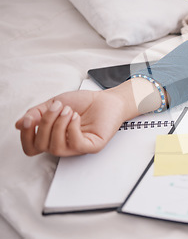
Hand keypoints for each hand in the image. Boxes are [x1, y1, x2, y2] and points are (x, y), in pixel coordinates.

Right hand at [15, 83, 137, 156]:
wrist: (107, 99)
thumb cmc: (84, 103)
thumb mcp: (55, 103)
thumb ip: (37, 113)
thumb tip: (20, 124)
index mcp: (52, 137)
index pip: (31, 147)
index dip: (26, 135)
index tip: (30, 119)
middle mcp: (63, 144)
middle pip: (41, 145)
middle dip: (45, 123)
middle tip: (57, 107)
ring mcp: (77, 147)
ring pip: (56, 147)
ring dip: (59, 125)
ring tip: (68, 111)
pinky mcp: (92, 146)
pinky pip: (76, 145)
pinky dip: (72, 129)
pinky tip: (76, 117)